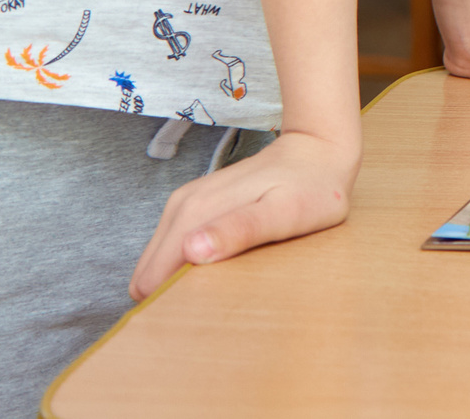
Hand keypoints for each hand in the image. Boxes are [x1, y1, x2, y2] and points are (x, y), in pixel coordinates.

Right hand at [129, 130, 356, 299]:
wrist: (319, 150)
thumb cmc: (311, 186)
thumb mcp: (285, 213)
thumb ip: (240, 230)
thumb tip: (191, 250)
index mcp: (194, 213)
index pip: (150, 280)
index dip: (169, 305)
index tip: (198, 319)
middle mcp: (181, 207)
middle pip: (149, 275)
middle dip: (172, 297)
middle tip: (216, 309)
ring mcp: (186, 204)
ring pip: (160, 264)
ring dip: (181, 283)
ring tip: (222, 293)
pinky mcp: (197, 206)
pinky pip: (176, 250)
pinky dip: (191, 268)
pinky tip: (224, 272)